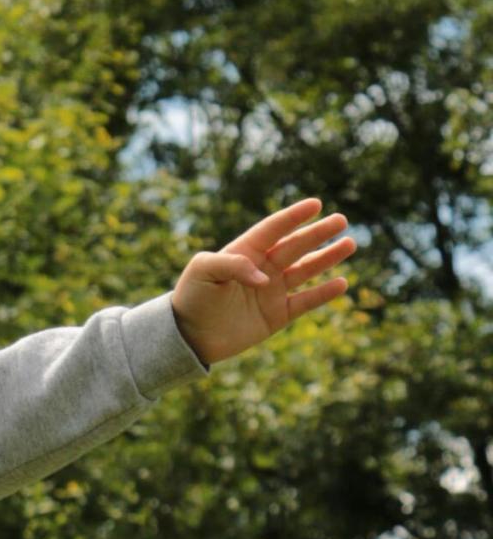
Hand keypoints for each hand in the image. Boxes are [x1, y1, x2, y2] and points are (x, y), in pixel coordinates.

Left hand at [170, 198, 358, 365]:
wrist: (189, 335)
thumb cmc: (191, 296)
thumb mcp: (203, 271)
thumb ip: (232, 266)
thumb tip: (265, 279)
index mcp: (243, 252)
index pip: (272, 230)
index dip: (293, 217)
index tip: (315, 204)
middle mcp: (261, 268)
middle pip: (295, 246)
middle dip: (317, 233)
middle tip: (340, 220)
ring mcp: (272, 291)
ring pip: (306, 270)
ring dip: (327, 258)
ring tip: (349, 243)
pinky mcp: (277, 315)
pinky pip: (306, 301)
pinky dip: (324, 293)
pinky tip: (342, 282)